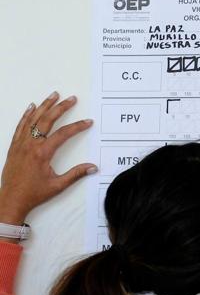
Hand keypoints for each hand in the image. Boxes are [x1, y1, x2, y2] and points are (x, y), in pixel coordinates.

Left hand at [0, 92, 96, 226]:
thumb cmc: (34, 193)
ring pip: (33, 119)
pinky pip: (21, 126)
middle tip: (71, 99)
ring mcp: (21, 144)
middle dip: (61, 108)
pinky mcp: (14, 146)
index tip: (88, 122)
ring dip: (44, 106)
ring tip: (54, 95)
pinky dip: (27, 115)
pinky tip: (31, 107)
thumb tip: (93, 167)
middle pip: (47, 120)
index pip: (63, 134)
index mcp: (42, 153)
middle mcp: (31, 145)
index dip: (77, 127)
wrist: (11, 199)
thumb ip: (76, 174)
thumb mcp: (58, 185)